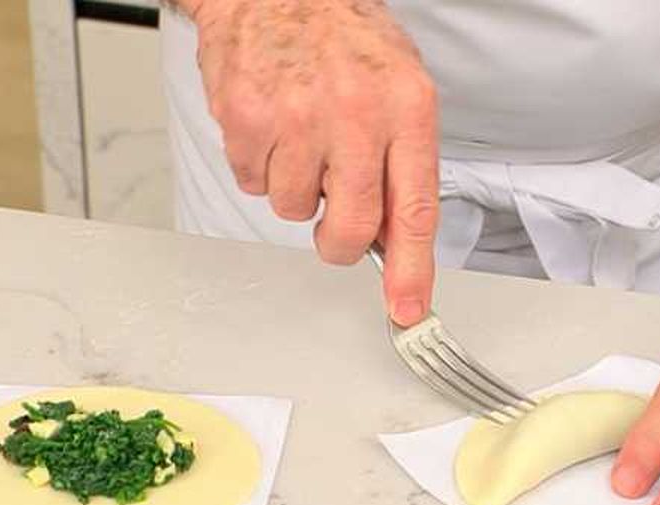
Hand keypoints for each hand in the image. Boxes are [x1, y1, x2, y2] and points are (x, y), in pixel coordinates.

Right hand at [190, 0, 437, 324]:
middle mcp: (355, 113)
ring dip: (298, 189)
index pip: (414, 210)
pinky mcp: (245, 117)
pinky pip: (252, 182)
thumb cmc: (346, 40)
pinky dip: (261, 165)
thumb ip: (403, 165)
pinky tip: (273, 126)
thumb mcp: (402, 90)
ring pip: (295, 209)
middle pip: (351, 227)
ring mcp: (296, 116)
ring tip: (303, 137)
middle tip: (336, 226)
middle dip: (341, 243)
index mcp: (407, 108)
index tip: (407, 309)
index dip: (411, 270)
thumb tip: (394, 240)